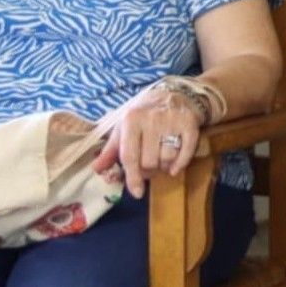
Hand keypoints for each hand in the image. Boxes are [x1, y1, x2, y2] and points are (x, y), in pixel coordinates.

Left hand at [91, 83, 206, 199]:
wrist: (174, 94)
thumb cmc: (144, 114)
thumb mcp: (124, 126)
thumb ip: (111, 149)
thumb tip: (96, 169)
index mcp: (131, 120)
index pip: (129, 156)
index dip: (132, 177)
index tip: (136, 192)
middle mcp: (151, 119)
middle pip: (149, 161)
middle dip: (149, 171)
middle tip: (149, 167)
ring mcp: (172, 121)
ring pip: (167, 158)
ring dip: (164, 166)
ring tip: (161, 161)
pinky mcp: (189, 123)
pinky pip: (185, 152)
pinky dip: (180, 164)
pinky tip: (175, 168)